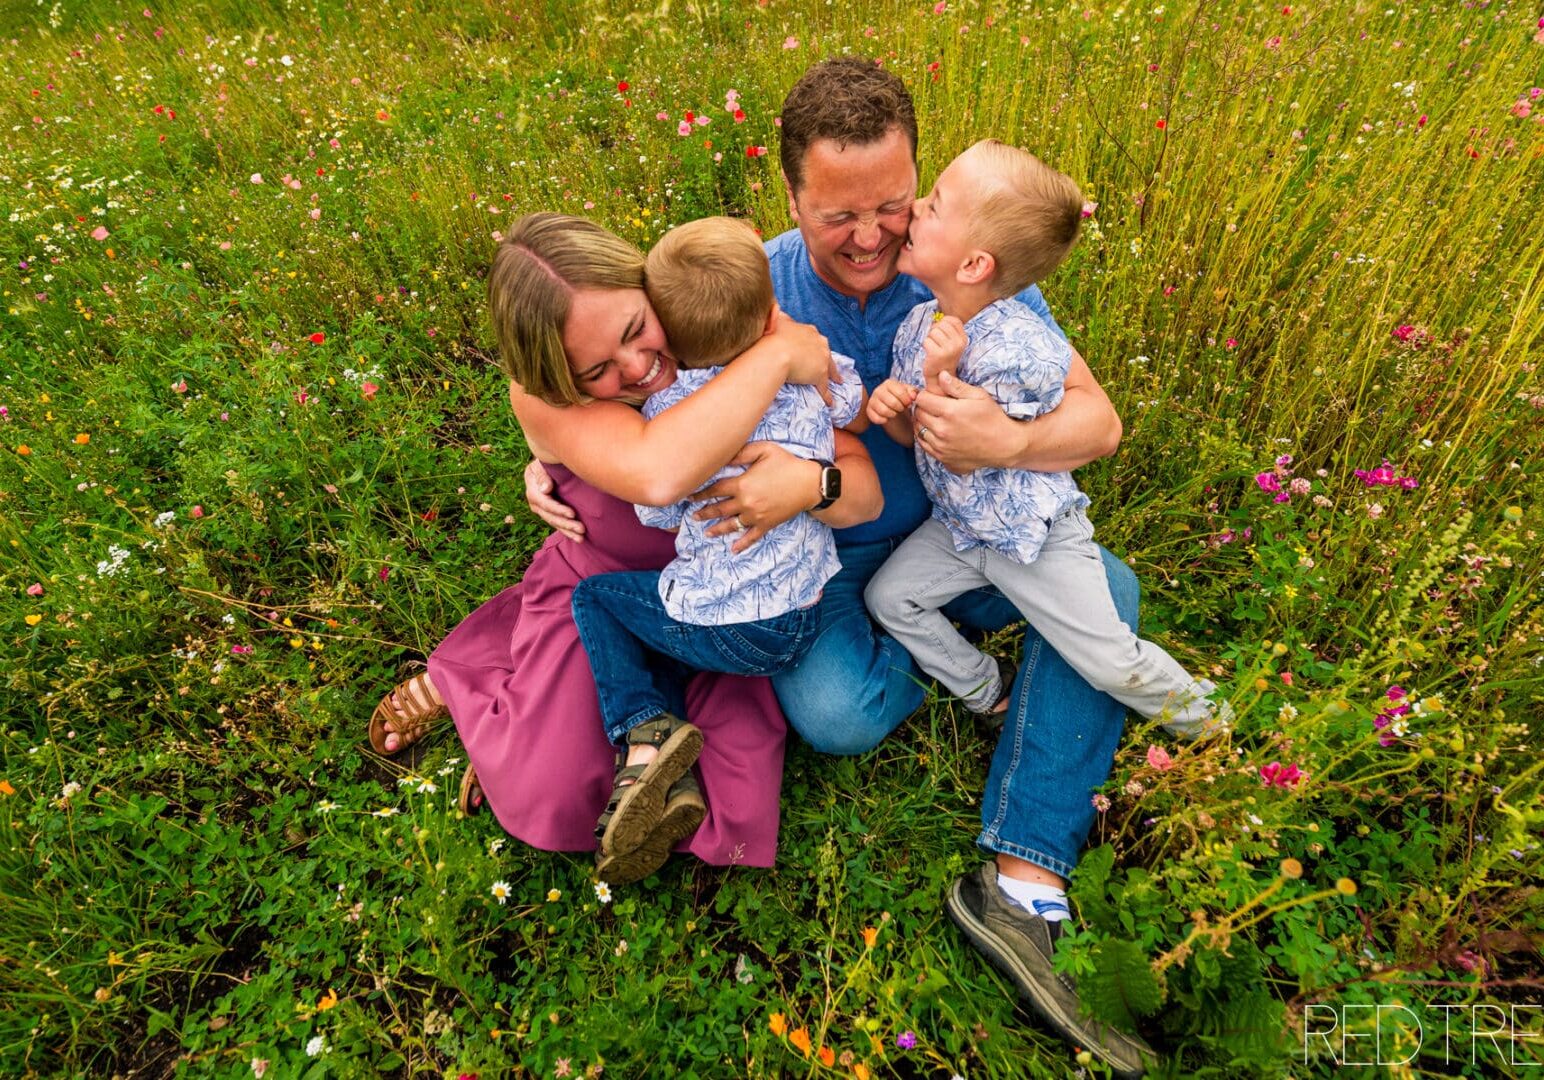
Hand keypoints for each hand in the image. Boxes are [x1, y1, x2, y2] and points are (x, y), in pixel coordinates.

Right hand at [523, 459, 584, 541]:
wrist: (549, 463)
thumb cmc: (548, 460)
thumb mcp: (543, 464)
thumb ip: (543, 475)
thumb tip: (545, 490)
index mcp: (532, 489)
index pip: (545, 503)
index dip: (558, 509)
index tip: (572, 513)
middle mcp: (535, 502)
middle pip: (550, 516)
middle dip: (566, 523)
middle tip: (581, 528)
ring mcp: (542, 509)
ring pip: (554, 522)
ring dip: (568, 531)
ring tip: (581, 538)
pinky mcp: (549, 513)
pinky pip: (558, 524)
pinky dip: (567, 531)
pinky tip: (578, 539)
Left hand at [689, 442, 818, 553]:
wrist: (810, 484)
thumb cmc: (787, 463)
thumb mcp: (764, 450)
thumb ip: (741, 453)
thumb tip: (723, 457)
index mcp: (742, 484)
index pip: (715, 490)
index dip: (700, 493)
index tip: (689, 497)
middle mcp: (745, 503)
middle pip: (719, 509)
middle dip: (704, 512)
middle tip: (693, 515)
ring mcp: (756, 516)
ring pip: (731, 525)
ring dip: (717, 529)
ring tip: (706, 532)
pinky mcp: (767, 524)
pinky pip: (751, 537)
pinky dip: (742, 544)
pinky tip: (733, 549)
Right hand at [763, 309, 835, 403]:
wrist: (775, 351)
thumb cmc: (772, 335)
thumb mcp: (774, 318)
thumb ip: (776, 313)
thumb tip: (774, 306)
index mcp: (809, 331)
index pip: (814, 338)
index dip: (814, 344)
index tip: (814, 348)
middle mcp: (819, 343)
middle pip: (826, 353)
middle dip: (828, 359)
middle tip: (831, 364)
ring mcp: (821, 360)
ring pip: (830, 370)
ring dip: (834, 376)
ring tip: (838, 382)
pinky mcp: (820, 375)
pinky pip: (825, 388)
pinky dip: (828, 396)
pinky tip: (830, 403)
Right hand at [866, 378, 917, 425]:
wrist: (894, 408)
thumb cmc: (902, 399)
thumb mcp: (910, 393)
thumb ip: (913, 392)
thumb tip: (913, 396)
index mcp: (889, 383)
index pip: (900, 393)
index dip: (907, 401)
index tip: (908, 403)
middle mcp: (878, 389)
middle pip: (892, 402)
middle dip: (900, 408)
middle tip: (901, 408)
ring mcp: (872, 400)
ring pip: (884, 411)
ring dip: (892, 414)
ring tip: (895, 413)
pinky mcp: (868, 410)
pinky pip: (876, 418)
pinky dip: (883, 420)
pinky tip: (887, 418)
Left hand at [913, 371, 1024, 474]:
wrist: (1005, 446)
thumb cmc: (993, 418)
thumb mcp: (979, 396)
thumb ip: (956, 386)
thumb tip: (940, 375)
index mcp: (949, 412)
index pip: (921, 399)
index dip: (925, 394)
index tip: (933, 396)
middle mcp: (942, 430)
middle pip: (918, 414)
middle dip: (923, 408)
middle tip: (934, 406)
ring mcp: (941, 447)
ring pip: (918, 430)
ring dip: (923, 423)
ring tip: (936, 419)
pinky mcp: (943, 458)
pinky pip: (924, 446)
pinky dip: (926, 438)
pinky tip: (937, 433)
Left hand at [921, 315, 966, 392]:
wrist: (940, 377)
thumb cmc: (943, 357)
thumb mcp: (951, 342)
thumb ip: (947, 328)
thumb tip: (935, 317)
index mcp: (963, 338)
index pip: (951, 320)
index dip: (942, 324)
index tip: (942, 336)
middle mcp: (959, 343)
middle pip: (941, 324)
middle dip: (934, 331)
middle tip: (935, 343)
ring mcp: (949, 349)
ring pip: (933, 332)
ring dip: (929, 339)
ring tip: (933, 349)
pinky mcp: (938, 355)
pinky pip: (926, 341)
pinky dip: (925, 346)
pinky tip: (930, 354)